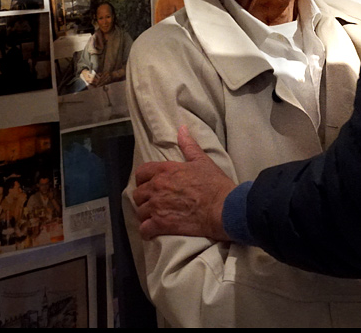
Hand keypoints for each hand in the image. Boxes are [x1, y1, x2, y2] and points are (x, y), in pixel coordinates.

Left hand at [133, 125, 234, 241]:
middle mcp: (157, 187)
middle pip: (138, 194)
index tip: (150, 185)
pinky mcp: (161, 224)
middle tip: (154, 203)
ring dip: (146, 215)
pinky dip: (147, 231)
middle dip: (144, 198)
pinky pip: (144, 230)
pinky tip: (154, 232)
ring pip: (140, 212)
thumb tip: (182, 128)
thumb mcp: (202, 161)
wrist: (223, 208)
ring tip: (155, 218)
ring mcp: (157, 206)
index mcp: (165, 170)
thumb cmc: (215, 184)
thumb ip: (189, 145)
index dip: (143, 180)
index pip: (141, 172)